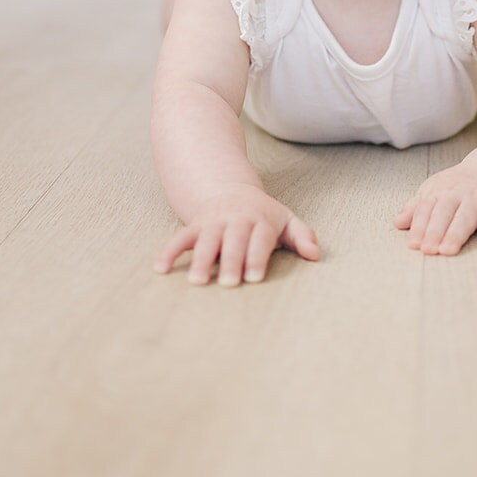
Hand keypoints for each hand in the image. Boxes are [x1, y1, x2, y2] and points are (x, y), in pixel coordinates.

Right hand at [155, 187, 319, 286]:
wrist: (233, 192)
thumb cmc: (264, 216)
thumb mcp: (286, 221)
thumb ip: (301, 236)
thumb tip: (315, 254)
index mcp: (260, 219)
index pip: (259, 238)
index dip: (257, 256)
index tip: (255, 277)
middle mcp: (236, 219)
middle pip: (233, 238)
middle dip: (231, 260)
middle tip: (230, 284)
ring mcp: (214, 221)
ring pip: (206, 238)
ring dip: (201, 259)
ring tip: (198, 282)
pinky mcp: (195, 225)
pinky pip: (181, 237)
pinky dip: (170, 251)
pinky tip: (161, 269)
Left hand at [394, 166, 476, 255]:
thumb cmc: (455, 188)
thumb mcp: (433, 192)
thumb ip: (416, 209)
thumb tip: (397, 223)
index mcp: (439, 191)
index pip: (426, 209)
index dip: (419, 226)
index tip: (413, 244)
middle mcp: (458, 193)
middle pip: (444, 213)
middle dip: (435, 231)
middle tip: (428, 250)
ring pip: (466, 217)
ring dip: (456, 234)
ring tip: (448, 250)